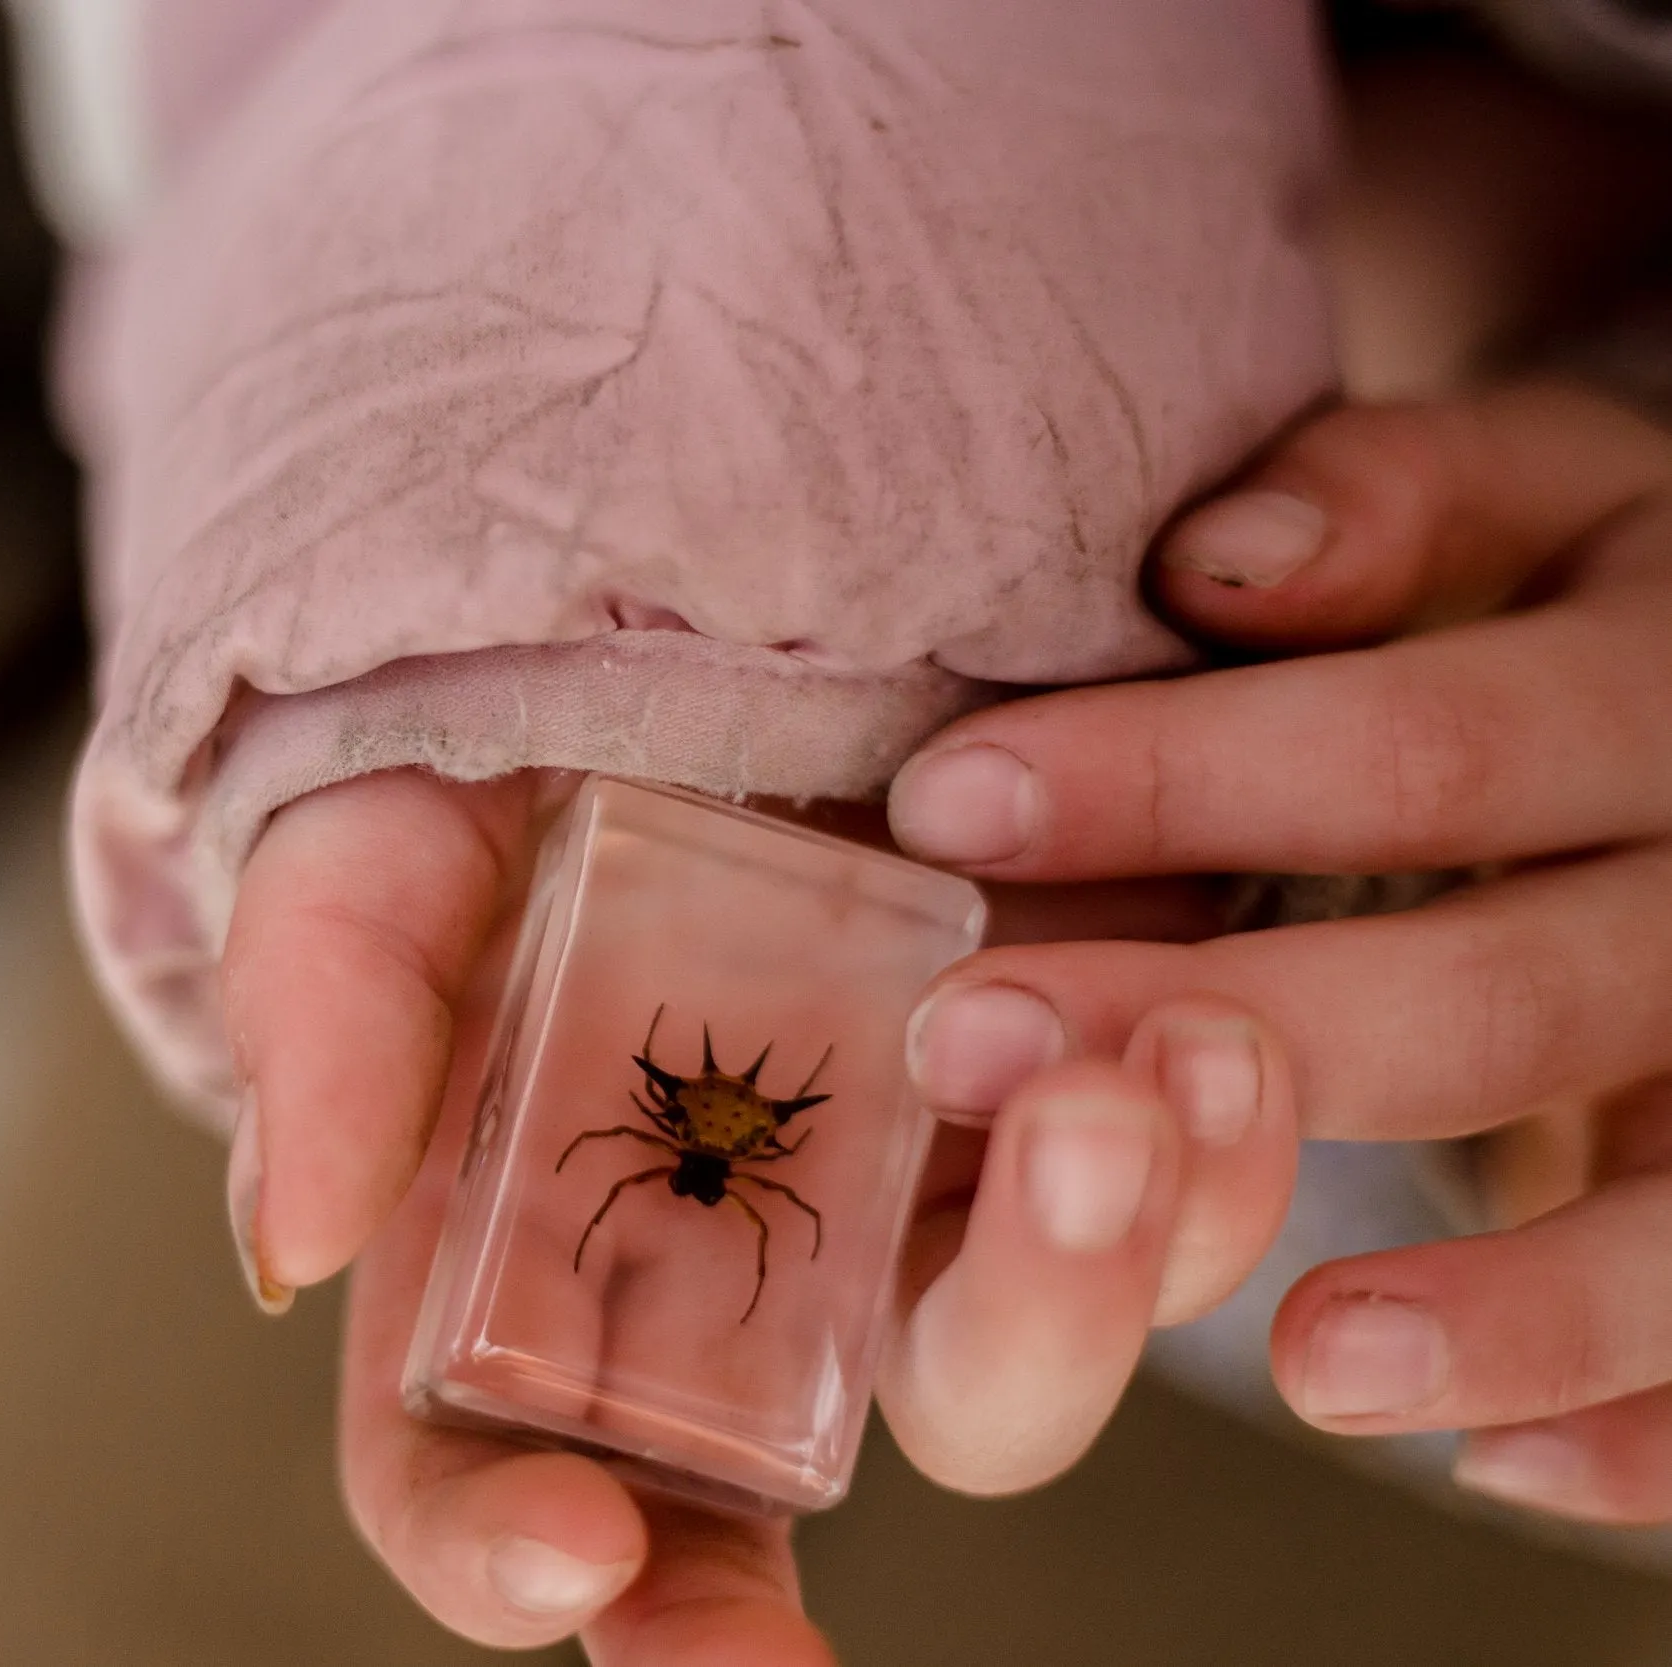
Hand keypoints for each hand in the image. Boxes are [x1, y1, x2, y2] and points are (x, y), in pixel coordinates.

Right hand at [222, 771, 1294, 1660]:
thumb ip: (327, 1025)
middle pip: (813, 1470)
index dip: (504, 1558)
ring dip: (1111, 1266)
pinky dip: (1217, 1149)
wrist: (644, 618)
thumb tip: (295, 1247)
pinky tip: (1210, 1033)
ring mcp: (881, 1201)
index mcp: (503, 1267)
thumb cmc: (467, 749)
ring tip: (1136, 1086)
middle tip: (1019, 1248)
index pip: (478, 1486)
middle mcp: (704, 1282)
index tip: (574, 1551)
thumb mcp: (366, 853)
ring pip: (1021, 1351)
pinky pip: (1165, 1199)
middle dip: (938, 1393)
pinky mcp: (1029, 1093)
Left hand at [884, 383, 1671, 1525]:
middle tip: (977, 1053)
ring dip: (1509, 1300)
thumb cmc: (1572, 607)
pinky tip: (1503, 1474)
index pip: (1420, 752)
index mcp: (1650, 690)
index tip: (944, 806)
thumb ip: (1393, 504)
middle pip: (1509, 996)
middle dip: (1257, 1037)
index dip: (1186, 778)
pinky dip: (1653, 1424)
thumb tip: (1222, 559)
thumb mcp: (1524, 503)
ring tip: (1307, 1365)